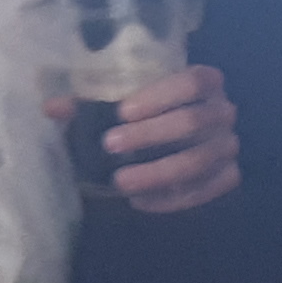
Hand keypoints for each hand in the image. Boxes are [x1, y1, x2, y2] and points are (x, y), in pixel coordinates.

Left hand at [101, 61, 238, 213]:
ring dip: (157, 172)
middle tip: (110, 145)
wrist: (176, 147)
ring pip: (197, 161)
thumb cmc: (145, 117)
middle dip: (149, 135)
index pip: (192, 82)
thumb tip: (52, 108)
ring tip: (120, 181)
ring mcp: (228, 146)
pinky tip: (140, 201)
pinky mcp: (229, 176)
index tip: (122, 112)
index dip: (159, 96)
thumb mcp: (120, 107)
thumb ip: (89, 106)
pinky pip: (204, 190)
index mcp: (205, 81)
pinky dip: (171, 199)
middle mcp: (223, 111)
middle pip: (193, 121)